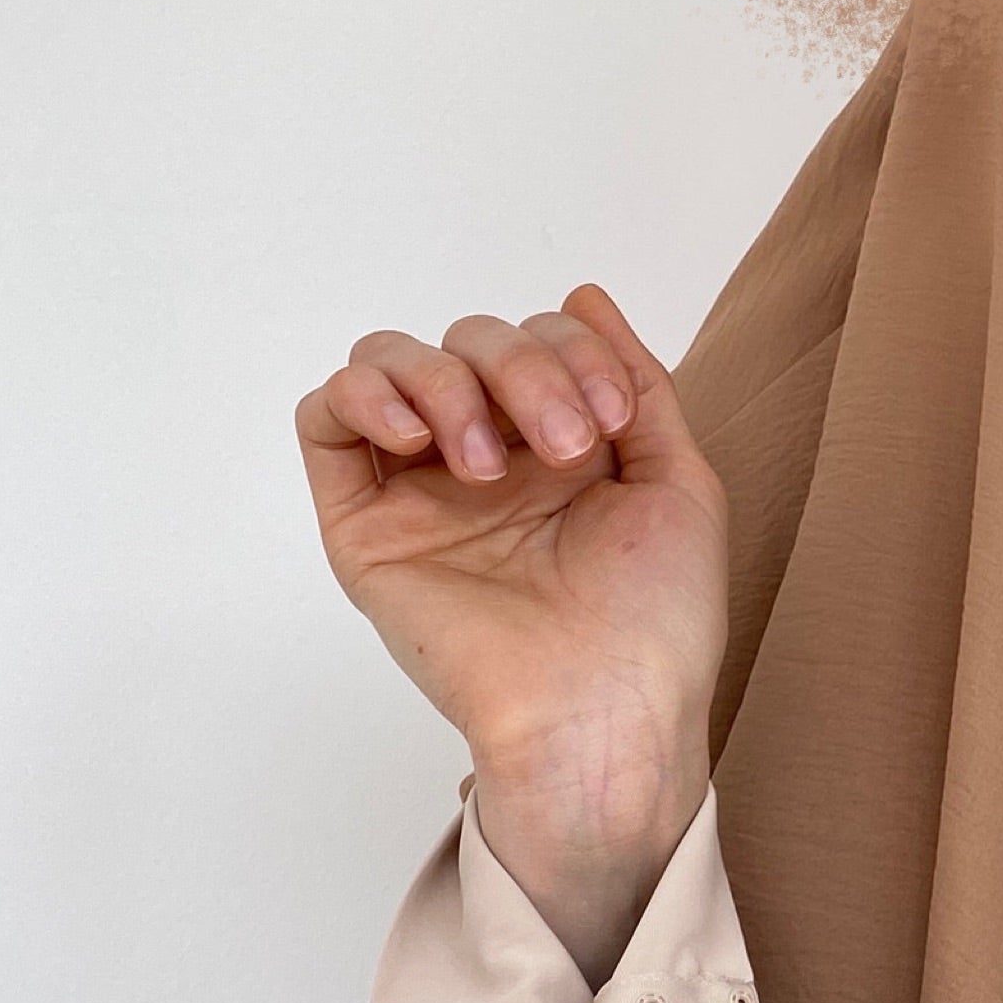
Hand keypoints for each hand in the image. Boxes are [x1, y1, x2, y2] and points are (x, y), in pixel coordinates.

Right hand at [297, 285, 727, 973]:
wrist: (606, 707)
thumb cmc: (655, 621)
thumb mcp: (677, 481)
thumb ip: (635, 382)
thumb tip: (583, 295)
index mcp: (555, 447)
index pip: (535, 338)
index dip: (571, 350)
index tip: (611, 419)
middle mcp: (484, 459)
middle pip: (467, 342)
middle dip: (522, 370)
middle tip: (565, 448)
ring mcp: (419, 490)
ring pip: (390, 363)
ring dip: (445, 382)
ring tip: (488, 463)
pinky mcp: (363, 527)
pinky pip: (325, 420)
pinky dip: (363, 395)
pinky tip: (417, 435)